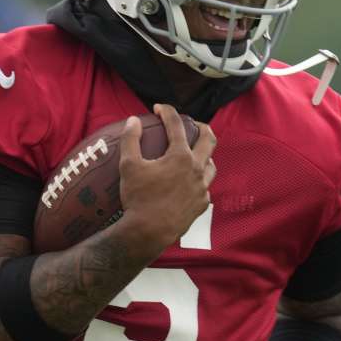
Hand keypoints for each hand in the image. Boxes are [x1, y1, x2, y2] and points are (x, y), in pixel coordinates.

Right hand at [119, 104, 216, 252]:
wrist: (149, 232)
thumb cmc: (138, 198)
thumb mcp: (128, 166)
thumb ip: (131, 140)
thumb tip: (133, 120)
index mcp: (180, 156)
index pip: (177, 125)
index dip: (167, 112)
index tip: (159, 108)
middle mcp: (197, 169)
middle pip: (208, 139)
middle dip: (200, 126)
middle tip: (191, 124)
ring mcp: (202, 188)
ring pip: (211, 165)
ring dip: (204, 156)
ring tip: (193, 155)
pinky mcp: (202, 204)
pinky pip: (205, 188)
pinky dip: (198, 181)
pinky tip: (189, 184)